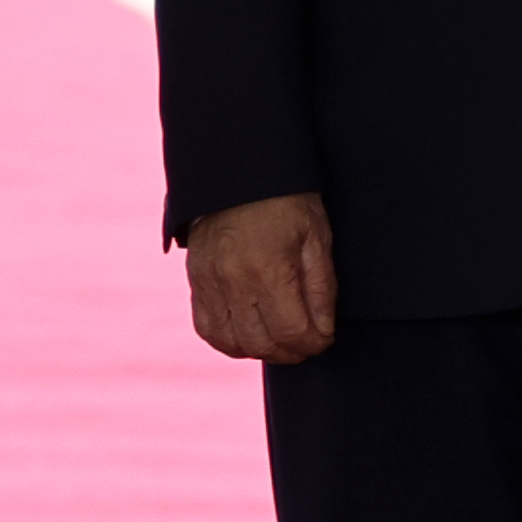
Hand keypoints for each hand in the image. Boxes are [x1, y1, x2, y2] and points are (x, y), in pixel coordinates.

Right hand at [188, 192, 337, 363]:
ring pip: (233, 344)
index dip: (315, 343)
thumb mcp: (315, 235)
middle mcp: (233, 280)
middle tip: (307, 341)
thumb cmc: (285, 198)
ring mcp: (209, 282)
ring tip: (280, 337)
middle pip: (262, 344)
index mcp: (268, 267)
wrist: (239, 170)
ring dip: (261, 349)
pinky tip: (249, 332)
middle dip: (291, 351)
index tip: (325, 337)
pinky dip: (230, 340)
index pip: (292, 332)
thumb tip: (324, 330)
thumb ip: (321, 287)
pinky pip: (207, 328)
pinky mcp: (196, 280)